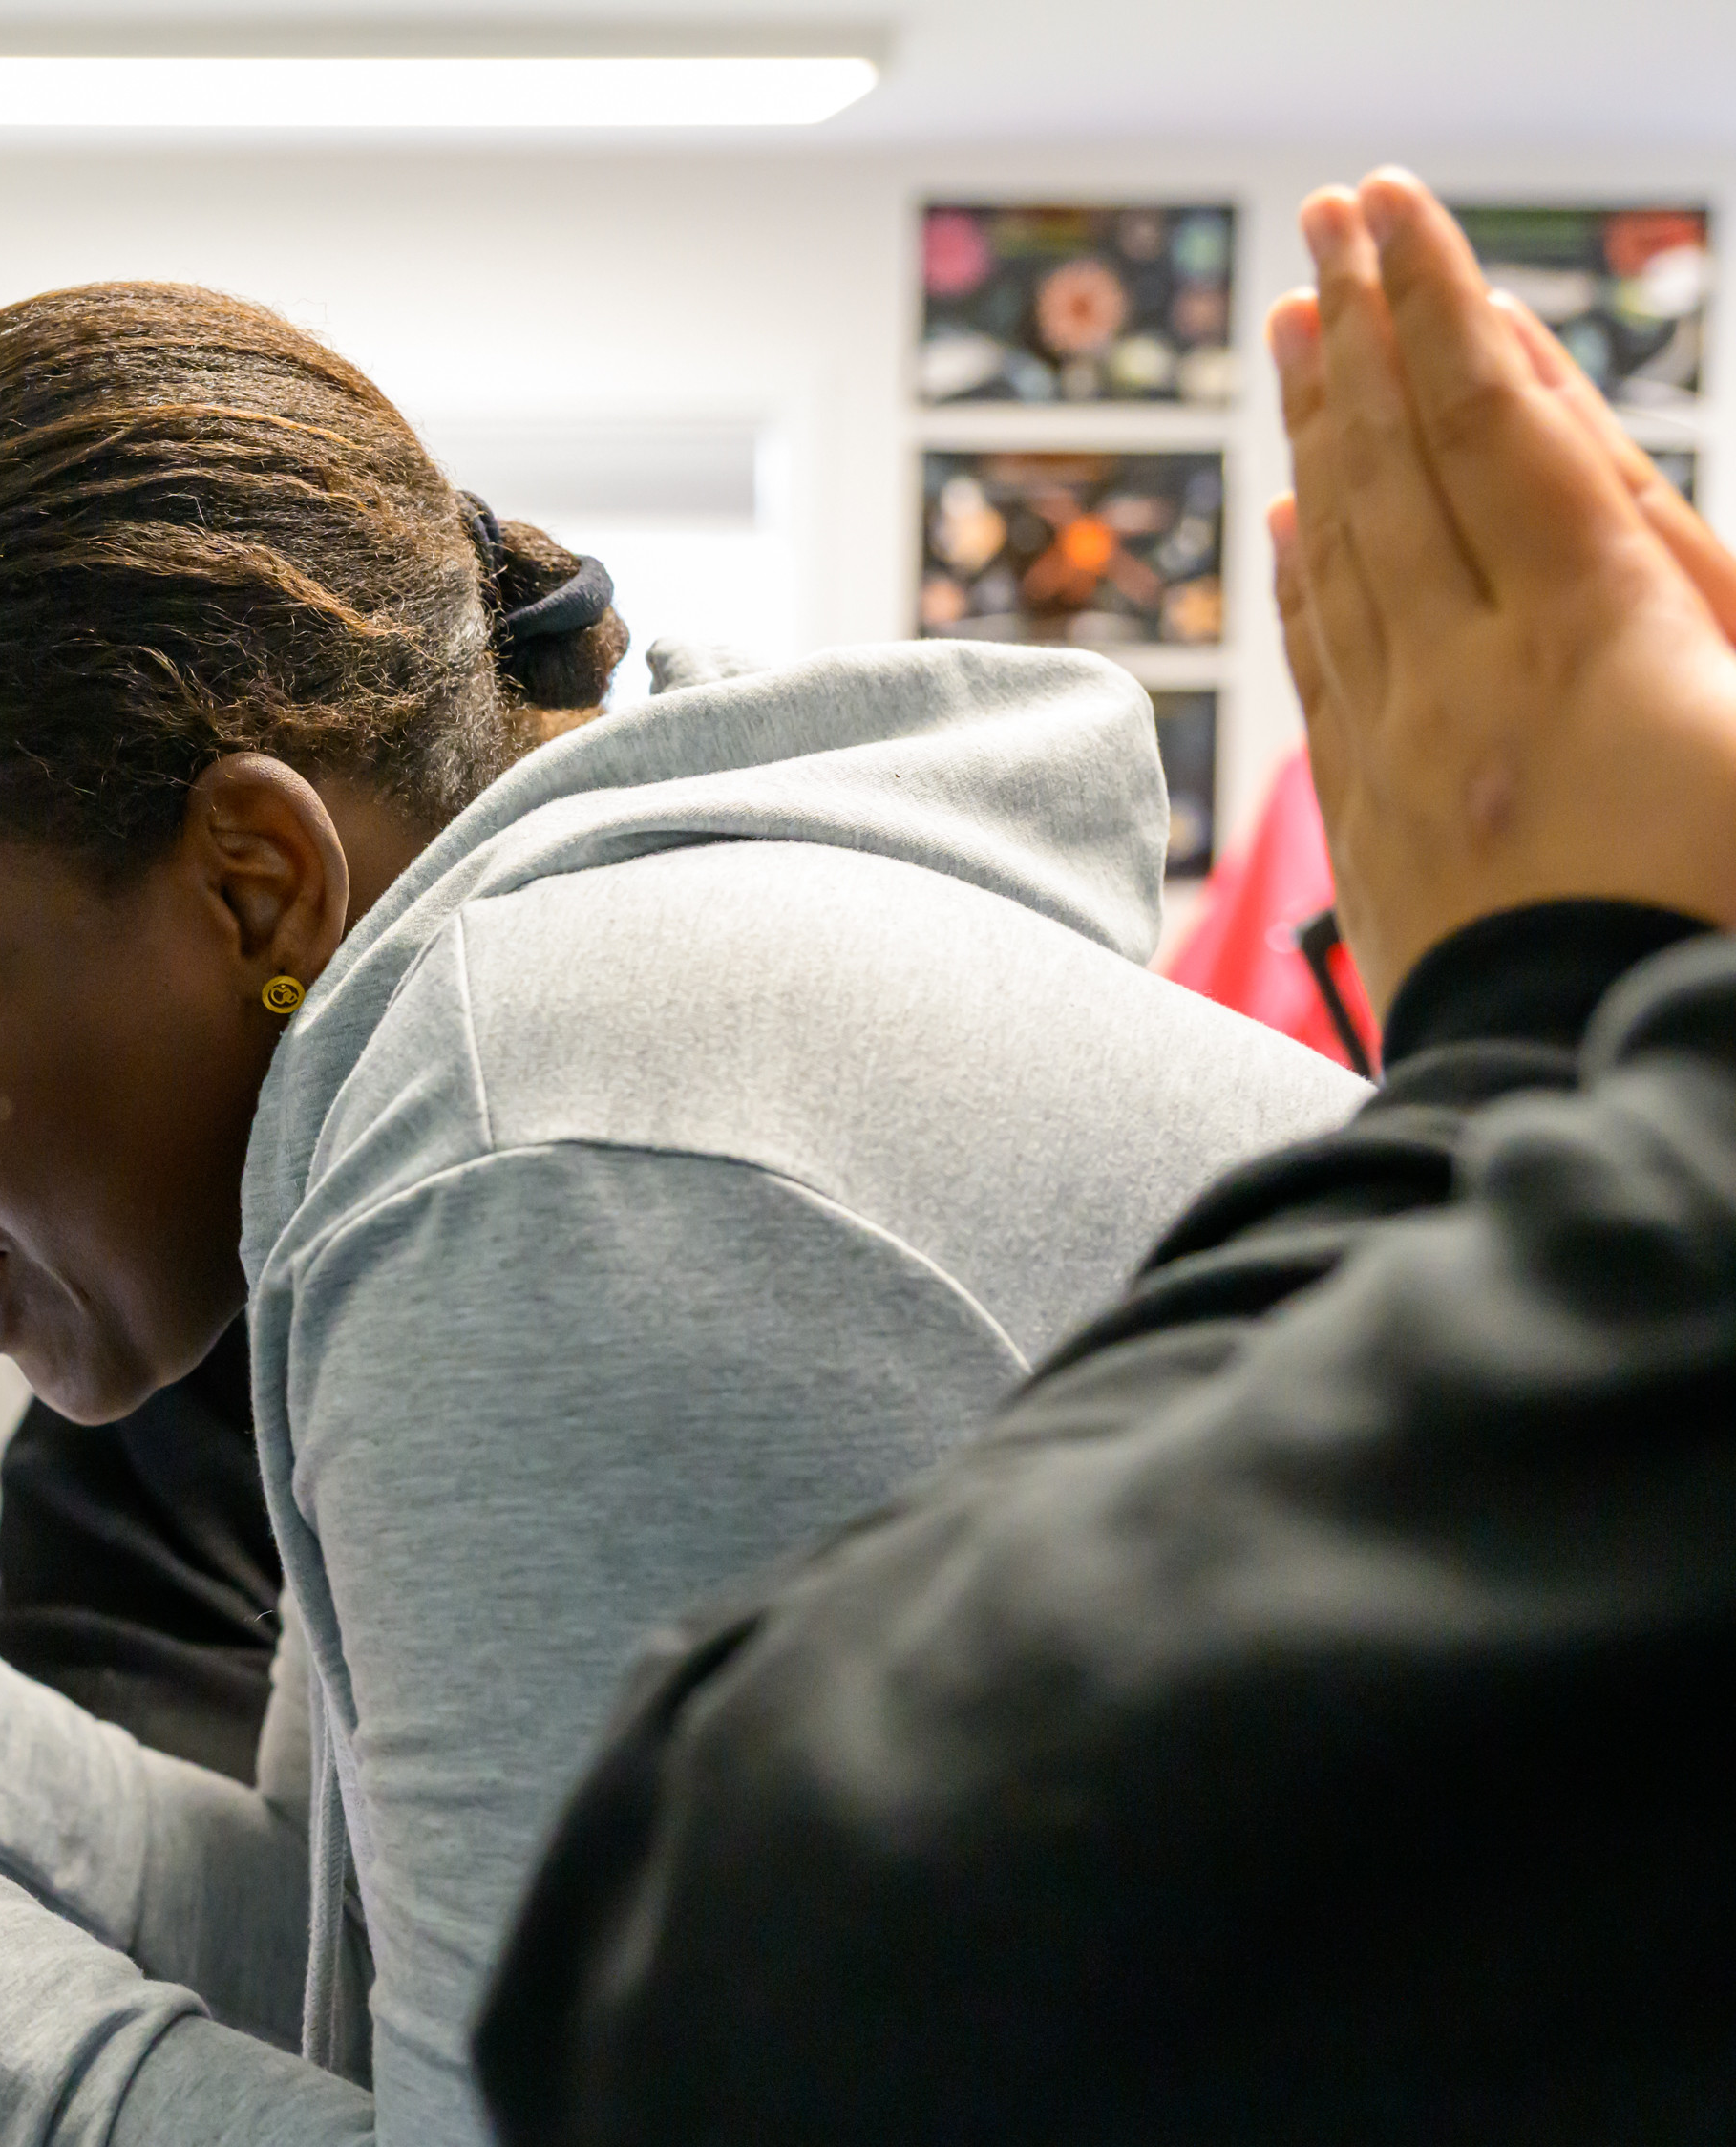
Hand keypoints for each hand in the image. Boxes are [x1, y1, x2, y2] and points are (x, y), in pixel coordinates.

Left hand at [1267, 168, 1735, 1007]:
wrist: (1608, 1096)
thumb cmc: (1728, 923)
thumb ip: (1686, 589)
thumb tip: (1587, 483)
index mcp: (1585, 636)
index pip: (1491, 426)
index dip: (1436, 306)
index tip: (1390, 209)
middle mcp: (1467, 677)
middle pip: (1397, 469)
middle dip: (1364, 332)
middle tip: (1327, 221)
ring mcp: (1404, 751)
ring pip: (1344, 553)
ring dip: (1320, 428)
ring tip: (1297, 326)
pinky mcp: (1375, 827)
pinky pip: (1328, 665)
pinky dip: (1308, 571)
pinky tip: (1295, 518)